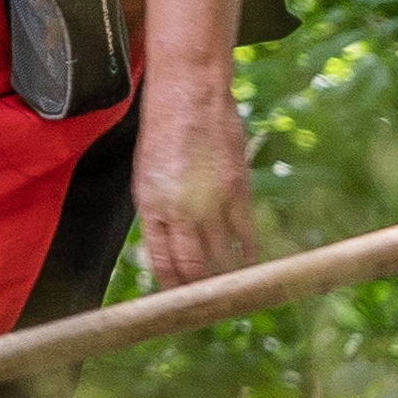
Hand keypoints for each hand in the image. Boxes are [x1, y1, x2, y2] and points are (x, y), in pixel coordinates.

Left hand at [134, 83, 257, 288]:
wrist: (188, 93)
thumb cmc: (164, 128)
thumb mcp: (147, 172)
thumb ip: (158, 209)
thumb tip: (171, 242)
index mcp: (149, 206)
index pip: (161, 262)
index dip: (173, 288)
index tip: (180, 303)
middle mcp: (177, 209)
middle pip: (190, 266)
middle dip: (198, 290)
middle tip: (208, 304)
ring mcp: (208, 201)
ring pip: (218, 255)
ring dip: (225, 276)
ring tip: (230, 289)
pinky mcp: (235, 189)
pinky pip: (244, 233)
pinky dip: (248, 253)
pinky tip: (250, 264)